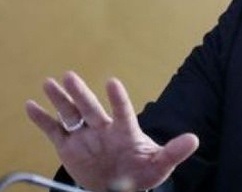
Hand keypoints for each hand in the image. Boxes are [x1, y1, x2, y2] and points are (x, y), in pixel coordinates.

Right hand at [25, 71, 198, 191]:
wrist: (120, 186)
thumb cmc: (141, 172)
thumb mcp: (159, 165)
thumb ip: (173, 152)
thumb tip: (194, 139)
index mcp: (125, 131)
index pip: (122, 112)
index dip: (117, 98)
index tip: (112, 82)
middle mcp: (103, 129)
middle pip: (91, 108)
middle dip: (81, 94)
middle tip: (70, 76)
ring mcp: (85, 135)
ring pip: (71, 114)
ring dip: (61, 100)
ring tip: (51, 82)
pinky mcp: (69, 146)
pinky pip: (53, 130)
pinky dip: (42, 119)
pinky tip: (31, 105)